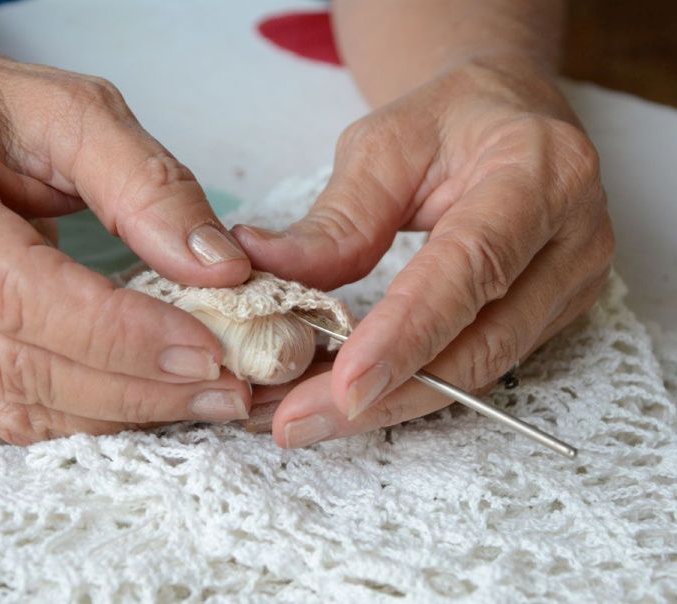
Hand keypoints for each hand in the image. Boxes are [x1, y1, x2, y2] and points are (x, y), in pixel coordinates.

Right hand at [0, 31, 252, 443]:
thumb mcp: (79, 112)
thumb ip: (149, 186)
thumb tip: (220, 270)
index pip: (18, 290)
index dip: (117, 331)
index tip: (206, 346)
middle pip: (17, 361)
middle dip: (133, 385)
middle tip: (225, 386)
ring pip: (16, 401)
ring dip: (119, 411)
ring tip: (203, 397)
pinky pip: (10, 411)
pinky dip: (86, 416)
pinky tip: (147, 399)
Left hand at [233, 60, 613, 447]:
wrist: (512, 118)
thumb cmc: (450, 121)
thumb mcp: (384, 146)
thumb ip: (337, 219)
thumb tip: (265, 270)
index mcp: (539, 173)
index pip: (471, 266)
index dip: (408, 334)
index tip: (345, 386)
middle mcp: (572, 237)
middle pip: (482, 343)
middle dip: (386, 395)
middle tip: (295, 421)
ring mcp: (571, 285)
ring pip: (480, 370)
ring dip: (389, 403)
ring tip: (303, 417)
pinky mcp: (552, 315)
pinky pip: (479, 366)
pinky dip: (410, 387)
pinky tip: (349, 398)